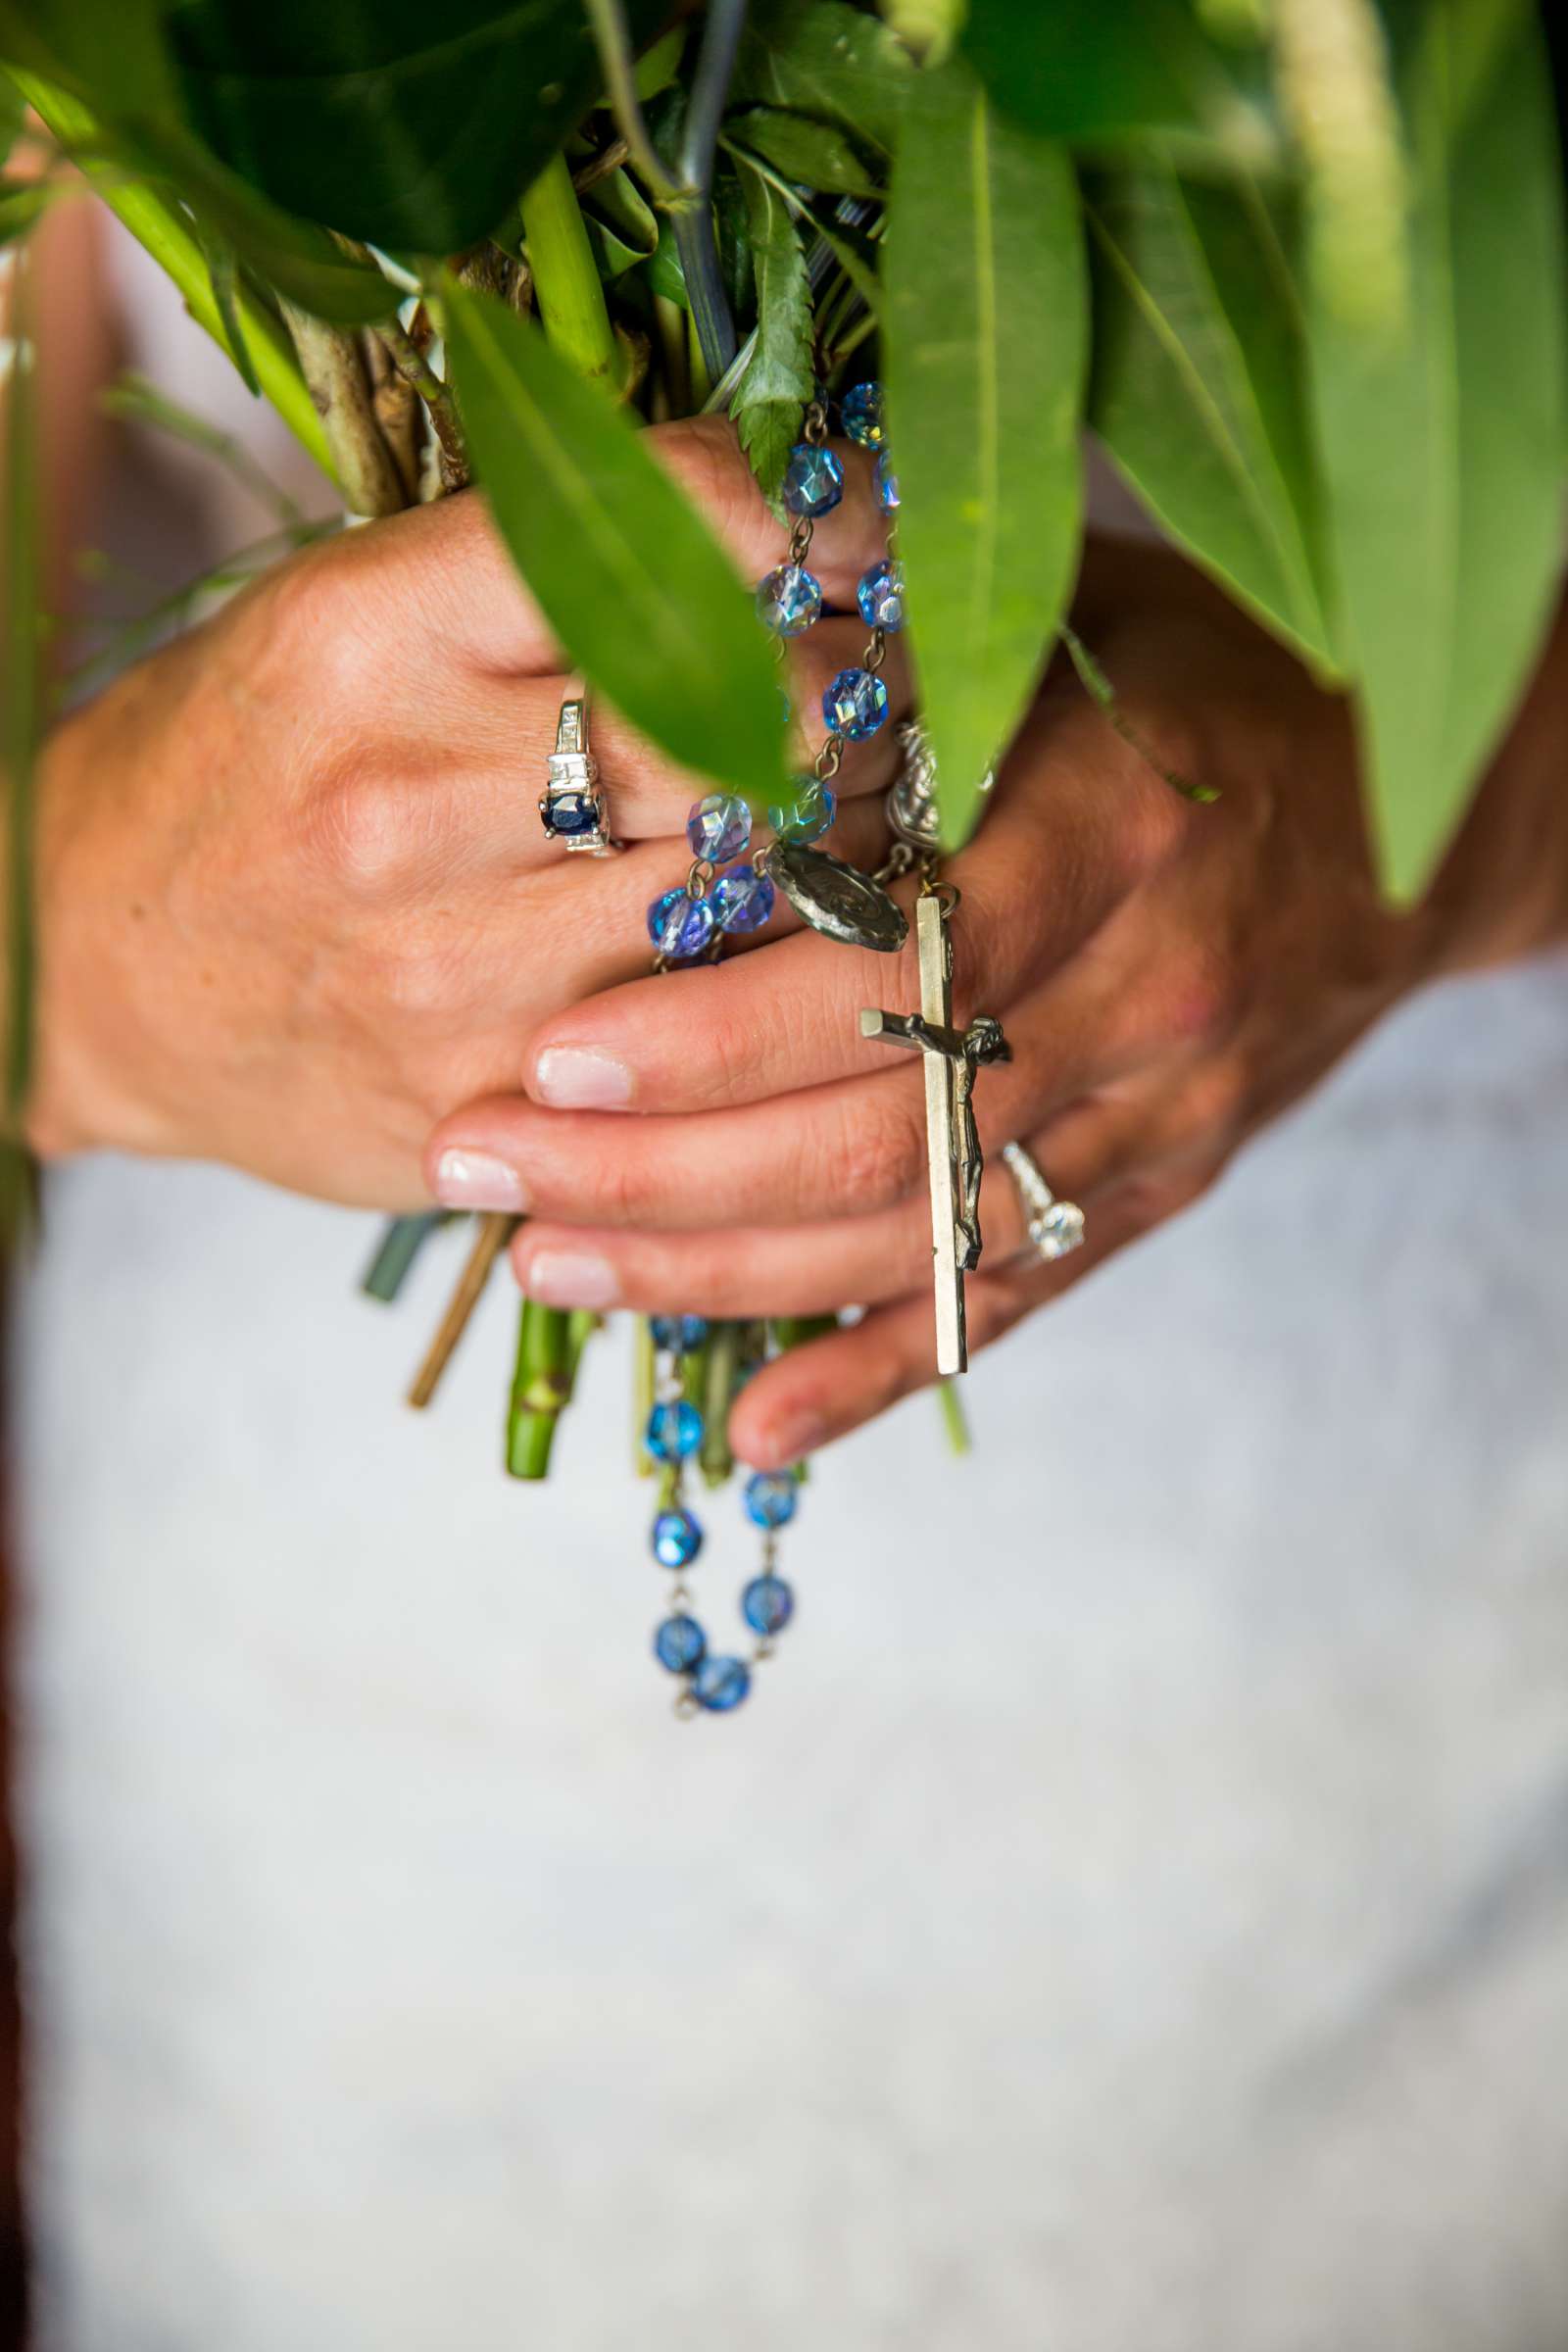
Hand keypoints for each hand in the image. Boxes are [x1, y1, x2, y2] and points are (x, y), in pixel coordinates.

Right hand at [27, 418, 902, 1206]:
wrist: (93, 971)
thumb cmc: (251, 767)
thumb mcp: (357, 612)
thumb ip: (555, 566)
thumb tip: (801, 520)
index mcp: (369, 633)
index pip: (661, 545)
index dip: (805, 536)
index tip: (860, 544)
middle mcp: (407, 803)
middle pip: (744, 732)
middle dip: (847, 709)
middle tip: (872, 701)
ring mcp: (450, 974)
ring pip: (748, 893)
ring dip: (832, 847)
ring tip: (829, 814)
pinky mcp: (493, 1106)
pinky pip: (704, 1030)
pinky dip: (766, 973)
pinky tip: (767, 937)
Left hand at [426, 538, 1539, 1462]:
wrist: (1404, 809)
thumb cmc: (1189, 686)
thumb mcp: (1059, 622)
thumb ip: (890, 662)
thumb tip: (668, 648)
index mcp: (1111, 826)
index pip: (895, 968)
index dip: (719, 1031)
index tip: (552, 1056)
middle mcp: (1144, 990)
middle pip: (879, 1127)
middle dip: (663, 1169)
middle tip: (485, 1168)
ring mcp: (1160, 1114)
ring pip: (918, 1235)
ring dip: (722, 1270)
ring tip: (552, 1260)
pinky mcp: (1162, 1190)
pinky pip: (1009, 1303)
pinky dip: (874, 1371)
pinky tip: (746, 1430)